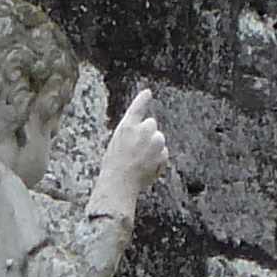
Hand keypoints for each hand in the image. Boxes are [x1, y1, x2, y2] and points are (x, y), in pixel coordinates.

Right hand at [87, 86, 170, 223]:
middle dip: (148, 133)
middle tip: (136, 149)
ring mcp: (155, 142)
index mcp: (127, 126)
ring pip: (158, 140)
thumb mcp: (116, 144)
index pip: (137, 107)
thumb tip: (146, 131)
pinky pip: (163, 154)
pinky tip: (145, 169)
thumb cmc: (113, 167)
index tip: (148, 93)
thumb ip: (130, 134)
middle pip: (151, 124)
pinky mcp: (163, 154)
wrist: (120, 183)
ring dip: (153, 147)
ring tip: (139, 162)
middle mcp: (143, 130)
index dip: (143, 99)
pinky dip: (157, 161)